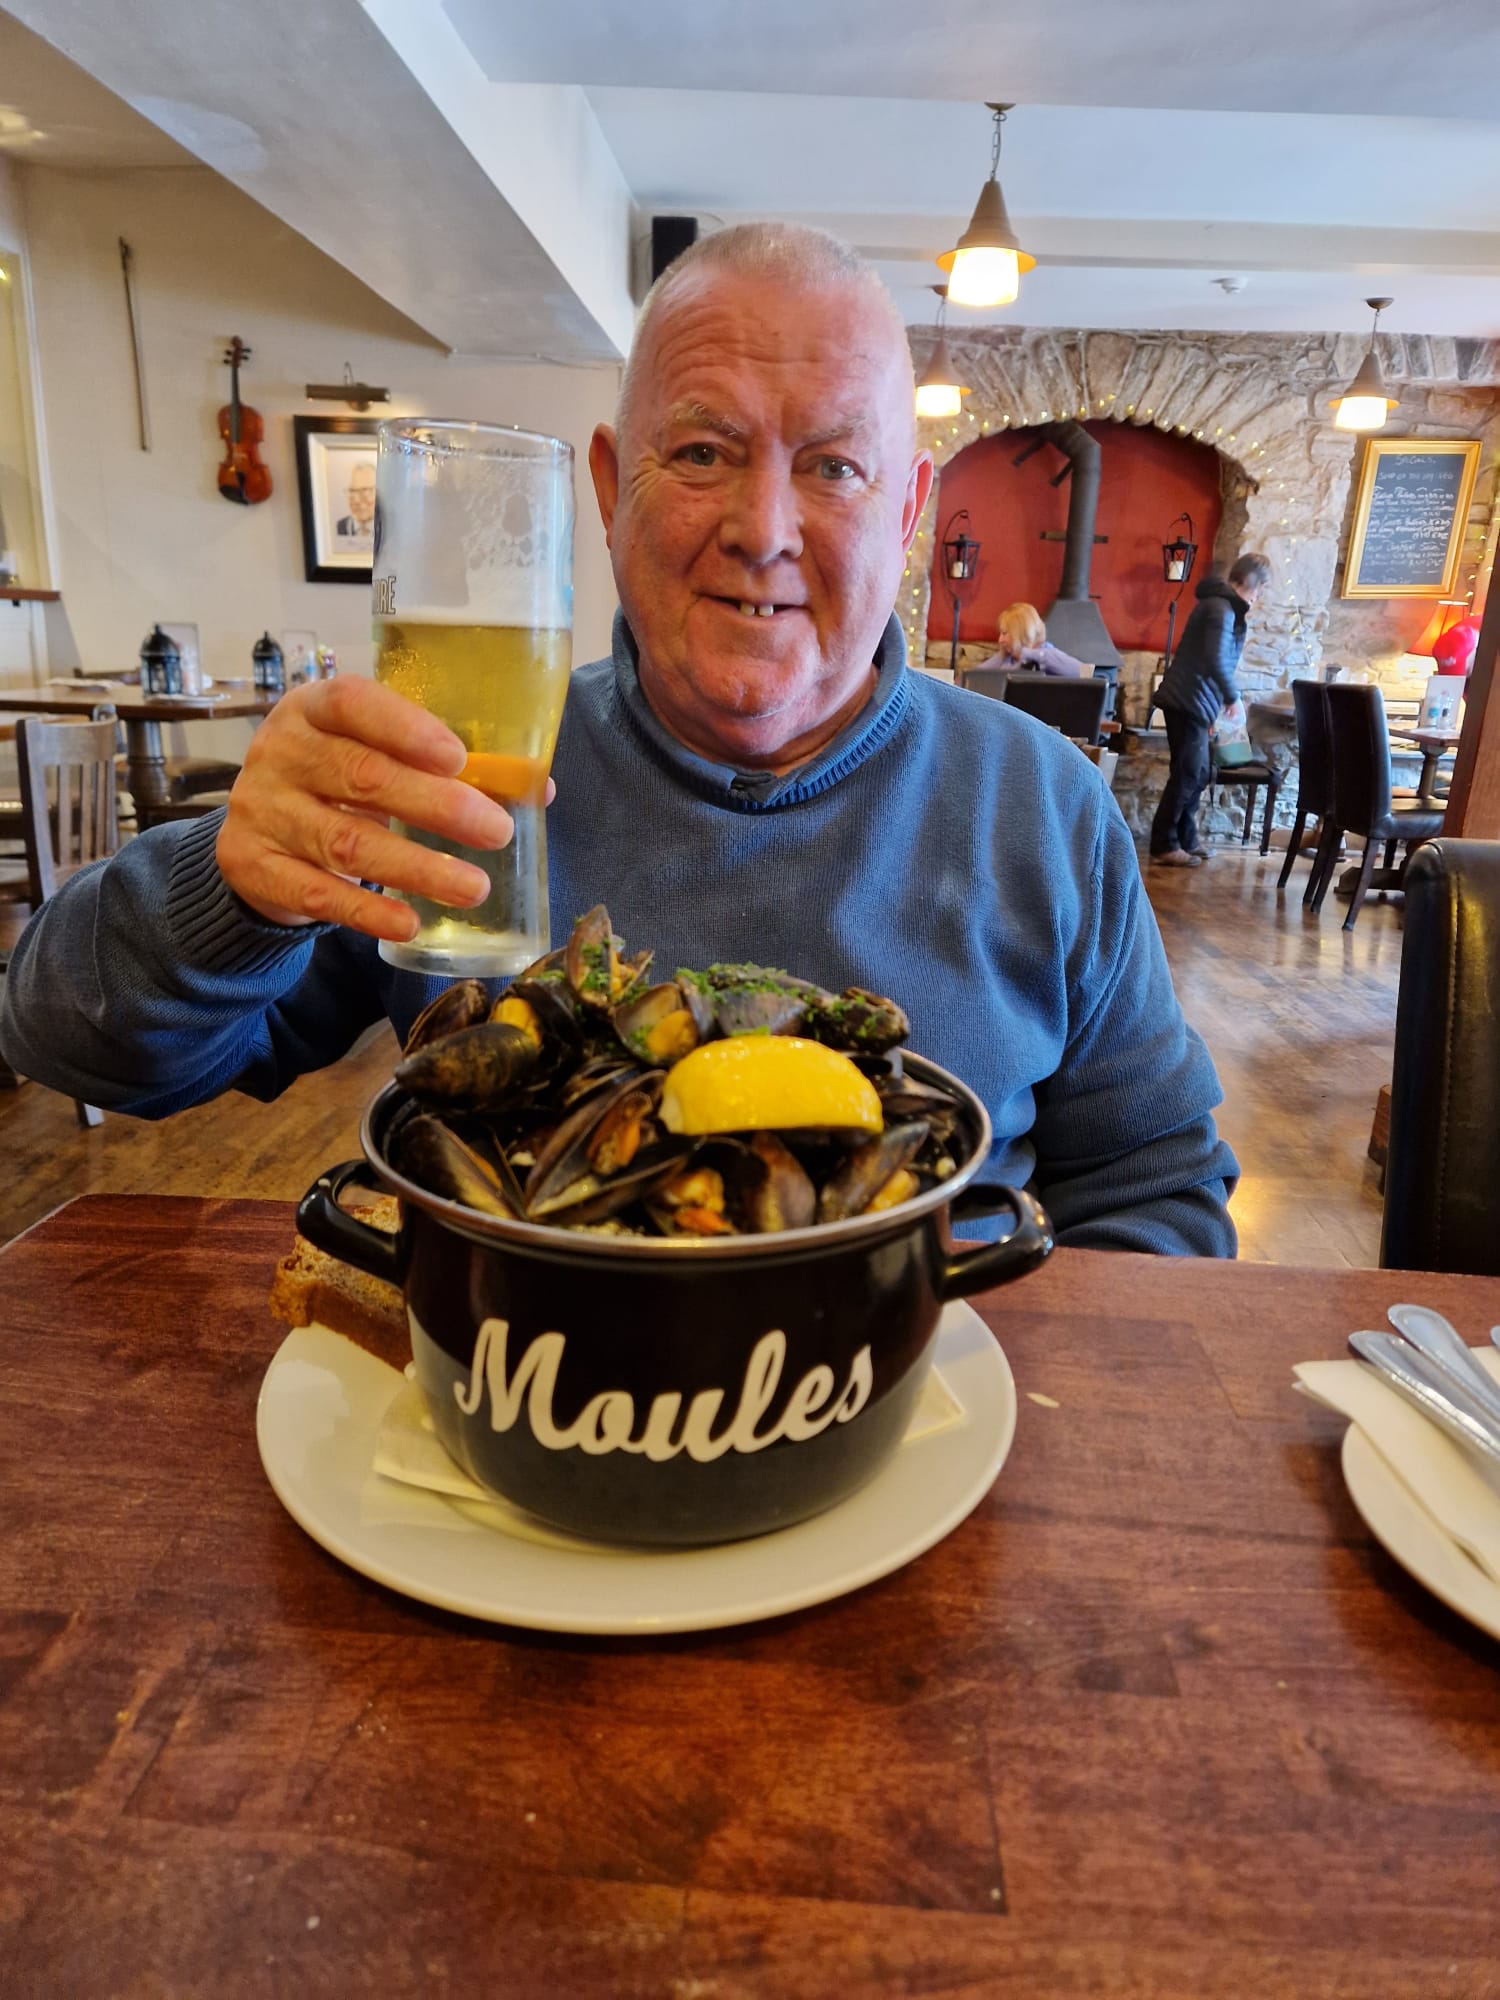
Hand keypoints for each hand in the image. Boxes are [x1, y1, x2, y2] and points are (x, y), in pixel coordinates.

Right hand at [215, 678, 553, 941]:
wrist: (255, 830)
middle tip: (496, 831)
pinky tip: (409, 922)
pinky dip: (367, 912)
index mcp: (312, 709)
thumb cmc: (335, 782)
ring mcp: (261, 810)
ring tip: (473, 888)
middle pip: (361, 777)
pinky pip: (317, 894)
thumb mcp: (371, 754)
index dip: (405, 729)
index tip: (458, 758)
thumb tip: (539, 789)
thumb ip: (441, 765)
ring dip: (417, 869)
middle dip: (436, 806)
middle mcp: (279, 752)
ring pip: (346, 842)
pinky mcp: (252, 865)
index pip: (352, 703)